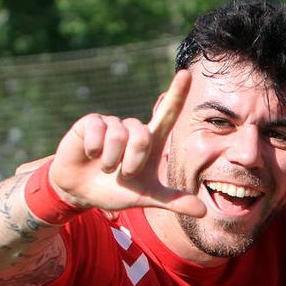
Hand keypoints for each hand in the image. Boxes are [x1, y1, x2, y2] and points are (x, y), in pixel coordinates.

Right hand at [47, 70, 204, 217]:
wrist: (82, 191)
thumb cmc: (117, 190)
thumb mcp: (148, 198)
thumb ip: (175, 202)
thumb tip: (204, 211)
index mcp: (151, 140)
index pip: (168, 112)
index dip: (177, 93)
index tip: (186, 74)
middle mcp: (133, 128)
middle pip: (143, 136)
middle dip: (133, 162)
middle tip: (124, 173)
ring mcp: (111, 123)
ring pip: (120, 135)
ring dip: (113, 160)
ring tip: (106, 167)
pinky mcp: (89, 123)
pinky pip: (98, 132)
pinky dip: (95, 150)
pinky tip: (91, 155)